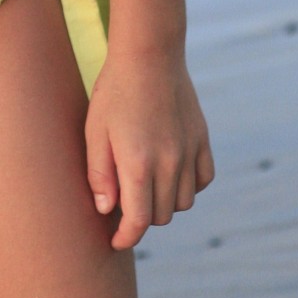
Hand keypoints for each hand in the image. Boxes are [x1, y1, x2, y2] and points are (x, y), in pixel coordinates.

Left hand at [84, 49, 214, 250]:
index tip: (116, 241)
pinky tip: (171, 174)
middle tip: (123, 201)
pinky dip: (188, 186)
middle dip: (141, 217)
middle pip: (160, 216)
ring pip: (183, 202)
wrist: (149, 56)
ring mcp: (190, 152)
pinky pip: (203, 181)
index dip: (125, 237)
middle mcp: (170, 163)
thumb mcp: (94, 133)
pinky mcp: (203, 140)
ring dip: (164, 203)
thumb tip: (107, 211)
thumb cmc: (114, 93)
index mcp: (138, 164)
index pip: (138, 221)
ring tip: (145, 185)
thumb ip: (99, 175)